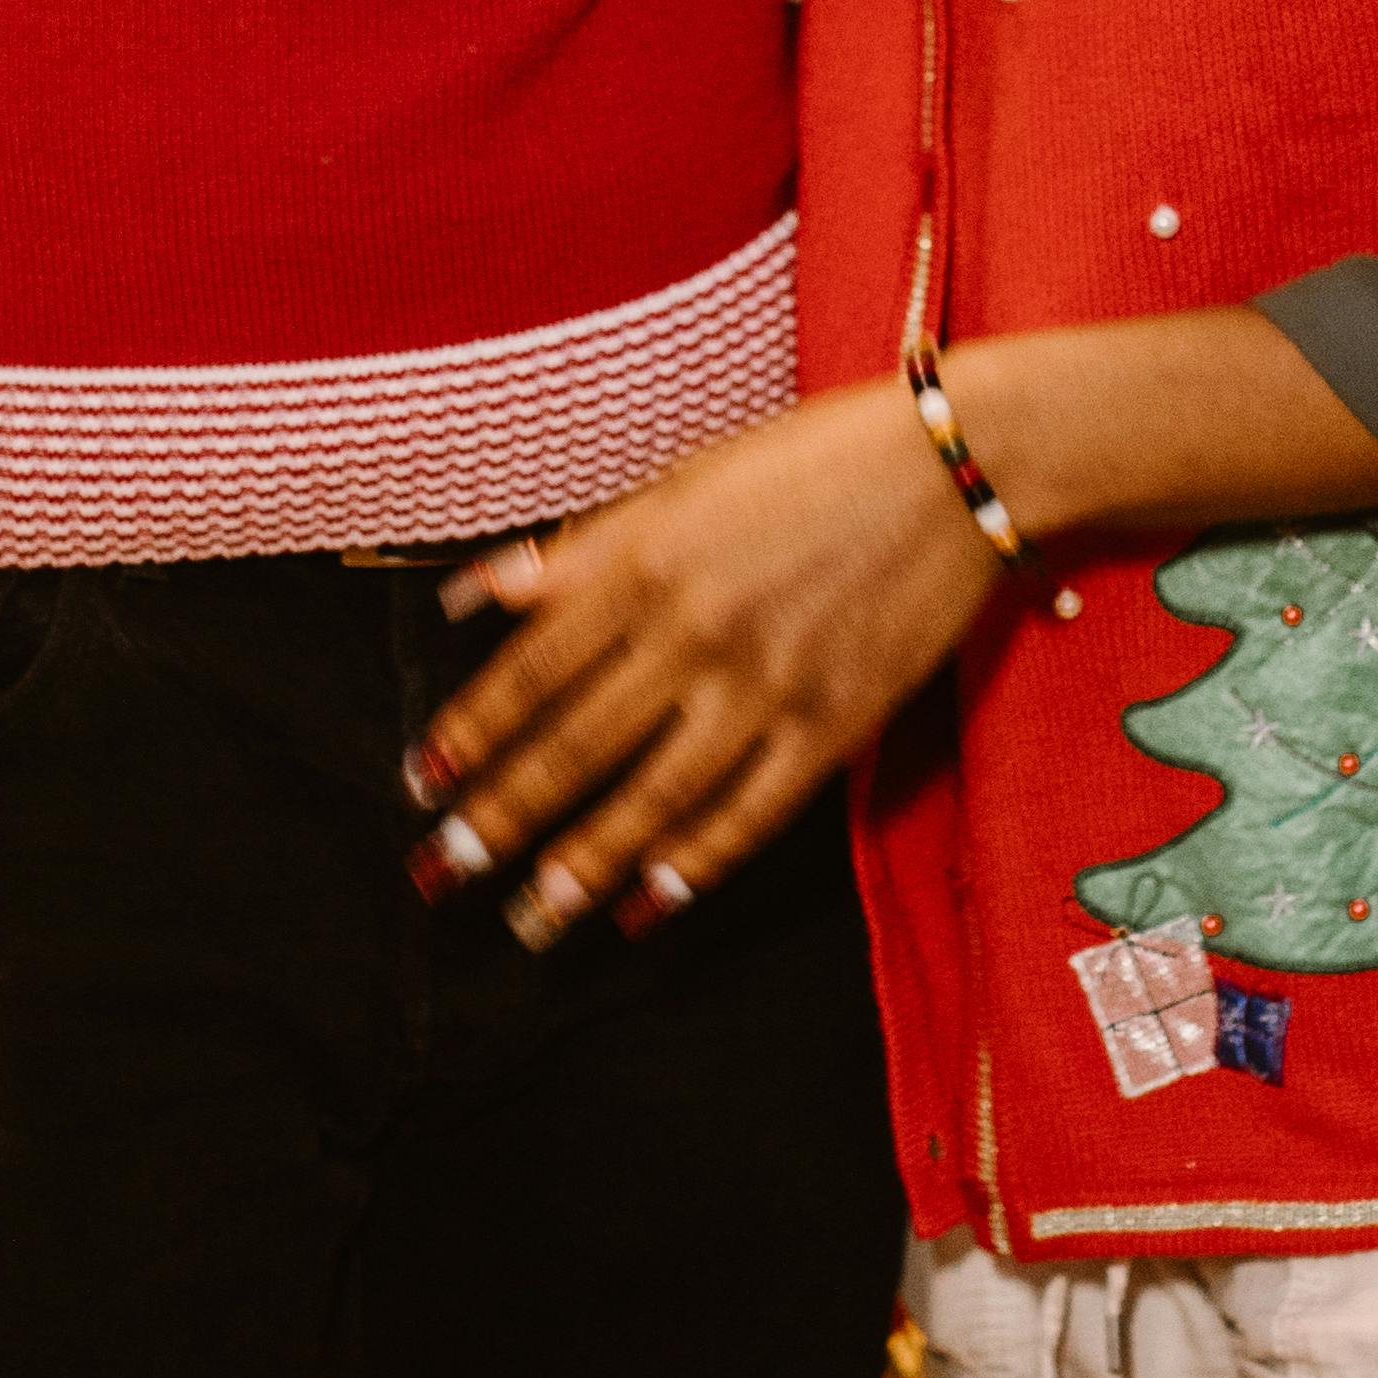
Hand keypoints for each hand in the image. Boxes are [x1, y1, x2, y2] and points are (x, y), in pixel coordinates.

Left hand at [414, 386, 1001, 942]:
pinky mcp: (835, 725)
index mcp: (646, 561)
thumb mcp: (681, 481)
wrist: (954, 467)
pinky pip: (752, 812)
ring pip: (654, 797)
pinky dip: (697, 863)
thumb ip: (581, 549)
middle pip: (577, 745)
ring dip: (585, 863)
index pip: (533, 667)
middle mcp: (694, 631)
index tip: (422, 781)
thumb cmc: (810, 460)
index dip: (473, 730)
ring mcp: (766, 686)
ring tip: (533, 916)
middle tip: (444, 876)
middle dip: (501, 818)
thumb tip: (478, 594)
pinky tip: (651, 902)